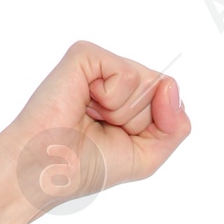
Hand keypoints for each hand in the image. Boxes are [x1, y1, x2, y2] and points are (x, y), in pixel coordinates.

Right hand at [1, 41, 190, 219]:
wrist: (48, 169)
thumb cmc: (87, 166)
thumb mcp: (147, 156)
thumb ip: (175, 127)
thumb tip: (170, 86)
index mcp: (129, 100)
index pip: (170, 101)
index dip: (155, 128)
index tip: (120, 140)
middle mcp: (116, 78)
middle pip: (161, 90)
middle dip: (138, 121)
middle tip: (102, 129)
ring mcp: (100, 65)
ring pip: (147, 82)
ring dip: (123, 113)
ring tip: (90, 117)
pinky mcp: (85, 55)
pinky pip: (126, 72)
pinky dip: (111, 97)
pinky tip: (85, 103)